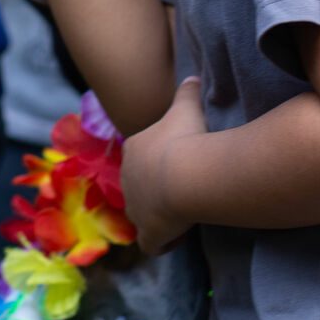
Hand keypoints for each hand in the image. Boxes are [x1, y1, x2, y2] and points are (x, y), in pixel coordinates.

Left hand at [121, 76, 205, 254]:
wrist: (185, 173)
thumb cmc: (184, 138)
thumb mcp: (186, 107)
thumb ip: (187, 91)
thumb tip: (192, 76)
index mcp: (134, 149)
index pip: (141, 156)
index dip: (158, 162)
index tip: (178, 164)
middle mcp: (127, 179)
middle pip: (140, 185)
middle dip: (156, 188)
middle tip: (182, 188)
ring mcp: (135, 208)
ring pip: (142, 213)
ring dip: (158, 215)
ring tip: (182, 213)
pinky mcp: (148, 232)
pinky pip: (150, 243)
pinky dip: (160, 243)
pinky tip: (176, 239)